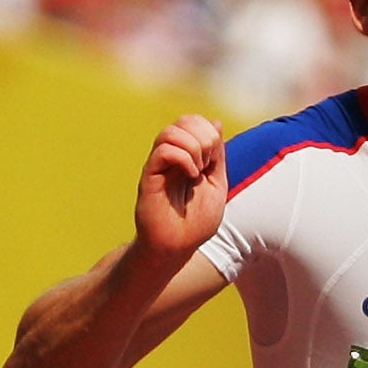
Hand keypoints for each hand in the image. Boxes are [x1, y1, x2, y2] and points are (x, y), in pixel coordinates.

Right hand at [136, 115, 225, 258]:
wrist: (177, 247)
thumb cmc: (196, 222)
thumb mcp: (217, 184)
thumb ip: (217, 155)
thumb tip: (215, 122)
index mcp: (187, 155)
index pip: (195, 121)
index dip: (209, 133)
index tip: (213, 161)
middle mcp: (171, 156)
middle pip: (184, 120)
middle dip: (204, 137)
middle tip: (207, 165)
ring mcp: (159, 165)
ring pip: (171, 131)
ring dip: (193, 147)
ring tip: (198, 171)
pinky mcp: (150, 176)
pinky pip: (163, 150)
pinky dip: (183, 158)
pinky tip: (190, 176)